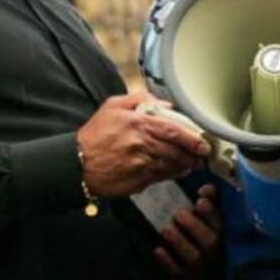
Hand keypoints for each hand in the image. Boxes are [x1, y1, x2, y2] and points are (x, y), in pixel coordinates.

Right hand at [77, 93, 210, 197]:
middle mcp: (142, 144)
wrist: (77, 164)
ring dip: (186, 165)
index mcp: (138, 124)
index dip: (192, 137)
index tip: (203, 141)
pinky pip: (162, 177)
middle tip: (203, 154)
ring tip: (193, 162)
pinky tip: (177, 171)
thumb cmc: (95, 135)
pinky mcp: (138, 181)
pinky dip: (172, 174)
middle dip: (193, 154)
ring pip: (172, 165)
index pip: (173, 130)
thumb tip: (164, 104)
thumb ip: (140, 99)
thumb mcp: (112, 107)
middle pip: (177, 150)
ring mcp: (141, 164)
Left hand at [154, 184, 221, 279]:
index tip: (199, 201)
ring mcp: (199, 267)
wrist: (197, 271)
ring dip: (179, 242)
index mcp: (219, 234)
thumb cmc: (200, 235)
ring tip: (166, 229)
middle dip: (194, 226)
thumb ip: (208, 201)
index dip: (211, 212)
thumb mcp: (207, 218)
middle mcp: (213, 251)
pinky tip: (157, 249)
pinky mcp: (184, 279)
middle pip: (209, 240)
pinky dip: (167, 262)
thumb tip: (206, 187)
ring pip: (192, 256)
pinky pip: (177, 273)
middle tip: (179, 214)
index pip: (219, 222)